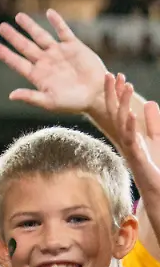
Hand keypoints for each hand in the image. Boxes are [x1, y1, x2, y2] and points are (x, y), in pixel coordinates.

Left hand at [0, 9, 106, 117]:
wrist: (98, 96)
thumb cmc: (73, 103)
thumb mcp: (50, 102)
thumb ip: (31, 97)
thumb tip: (11, 96)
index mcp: (37, 74)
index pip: (18, 62)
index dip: (7, 55)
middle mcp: (45, 61)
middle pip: (25, 46)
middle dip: (13, 36)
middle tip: (1, 27)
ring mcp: (59, 53)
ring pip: (41, 36)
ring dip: (30, 26)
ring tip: (18, 16)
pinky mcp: (74, 47)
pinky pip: (64, 32)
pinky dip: (57, 22)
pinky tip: (49, 12)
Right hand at [104, 74, 159, 197]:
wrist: (158, 192)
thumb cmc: (156, 168)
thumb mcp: (157, 140)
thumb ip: (153, 123)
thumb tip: (151, 103)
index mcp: (129, 134)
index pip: (119, 109)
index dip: (117, 92)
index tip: (116, 75)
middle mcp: (126, 139)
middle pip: (114, 112)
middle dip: (112, 93)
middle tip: (110, 74)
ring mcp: (130, 148)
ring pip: (121, 122)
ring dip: (123, 103)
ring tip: (127, 86)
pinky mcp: (137, 158)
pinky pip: (130, 139)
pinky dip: (130, 126)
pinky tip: (131, 113)